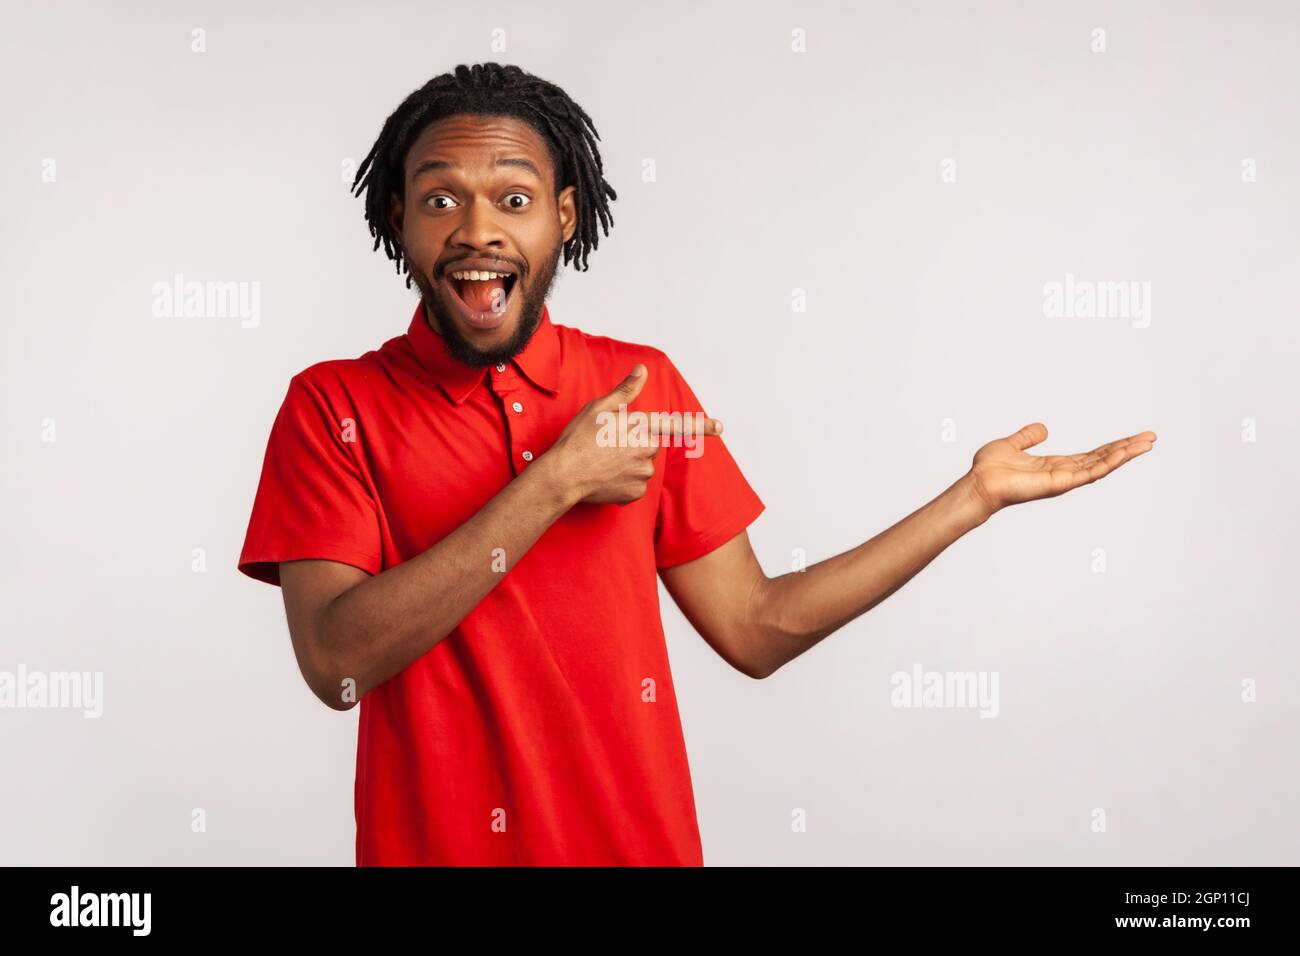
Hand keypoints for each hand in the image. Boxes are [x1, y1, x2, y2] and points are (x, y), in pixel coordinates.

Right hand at [543, 363, 721, 505]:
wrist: (563, 476)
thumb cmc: (577, 440)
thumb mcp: (598, 409)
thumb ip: (625, 391)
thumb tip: (642, 370)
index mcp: (640, 427)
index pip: (676, 424)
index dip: (702, 426)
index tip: (721, 427)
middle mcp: (646, 451)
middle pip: (650, 445)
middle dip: (635, 444)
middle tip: (608, 445)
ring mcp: (642, 474)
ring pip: (643, 465)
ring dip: (629, 463)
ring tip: (603, 462)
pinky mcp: (635, 494)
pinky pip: (635, 484)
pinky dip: (623, 481)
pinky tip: (605, 477)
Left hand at [965, 422, 1156, 519]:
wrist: (978, 483)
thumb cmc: (989, 469)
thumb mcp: (1012, 444)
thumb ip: (1028, 437)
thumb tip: (1043, 428)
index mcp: (1056, 465)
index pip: (1092, 455)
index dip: (1112, 446)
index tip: (1133, 438)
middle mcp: (1064, 473)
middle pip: (1103, 459)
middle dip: (1127, 449)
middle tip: (1151, 438)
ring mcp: (1064, 480)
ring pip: (1102, 465)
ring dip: (1125, 454)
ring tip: (1147, 443)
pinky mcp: (1060, 483)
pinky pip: (1089, 472)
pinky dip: (1108, 463)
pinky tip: (1125, 452)